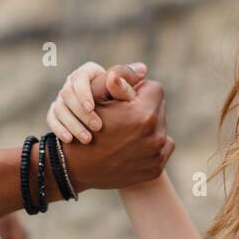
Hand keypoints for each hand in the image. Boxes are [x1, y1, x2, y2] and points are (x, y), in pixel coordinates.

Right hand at [47, 61, 146, 143]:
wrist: (106, 127)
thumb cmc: (120, 103)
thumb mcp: (124, 93)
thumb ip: (129, 83)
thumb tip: (142, 70)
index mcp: (89, 74)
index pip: (81, 76)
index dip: (84, 92)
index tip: (92, 107)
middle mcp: (74, 84)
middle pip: (67, 93)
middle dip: (81, 113)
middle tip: (97, 127)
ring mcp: (63, 99)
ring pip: (59, 107)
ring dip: (73, 124)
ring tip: (88, 139)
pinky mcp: (56, 113)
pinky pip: (52, 118)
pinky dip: (59, 129)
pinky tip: (70, 140)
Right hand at [58, 78, 173, 190]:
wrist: (76, 167)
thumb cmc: (84, 125)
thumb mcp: (96, 97)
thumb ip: (119, 79)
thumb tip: (142, 68)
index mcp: (144, 115)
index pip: (154, 89)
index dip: (138, 90)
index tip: (124, 98)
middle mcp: (156, 136)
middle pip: (159, 108)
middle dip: (145, 108)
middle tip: (124, 115)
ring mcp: (157, 155)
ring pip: (161, 127)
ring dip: (148, 126)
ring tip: (126, 131)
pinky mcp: (155, 169)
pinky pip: (161, 148)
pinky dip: (150, 145)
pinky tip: (131, 146)